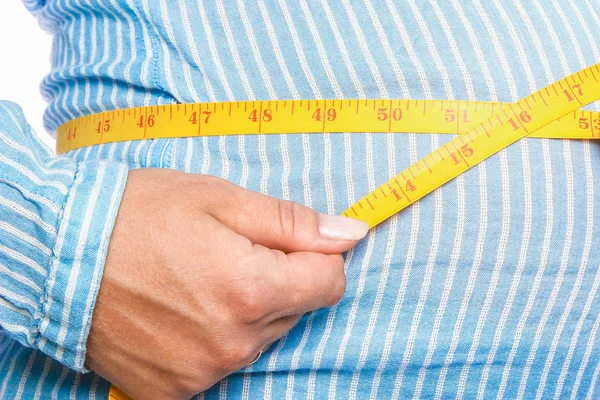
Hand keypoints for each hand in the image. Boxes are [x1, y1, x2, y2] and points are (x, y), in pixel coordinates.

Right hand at [85, 168, 367, 399]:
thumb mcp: (221, 198)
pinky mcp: (174, 390)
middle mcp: (232, 342)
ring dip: (245, 311)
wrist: (60, 253)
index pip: (329, 284)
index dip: (315, 258)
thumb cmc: (139, 214)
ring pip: (260, 338)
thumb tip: (352, 234)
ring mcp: (202, 372)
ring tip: (197, 279)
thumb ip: (293, 222)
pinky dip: (215, 338)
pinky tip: (181, 311)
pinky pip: (222, 363)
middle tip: (227, 253)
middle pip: (294, 311)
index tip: (287, 244)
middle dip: (276, 281)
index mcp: (251, 289)